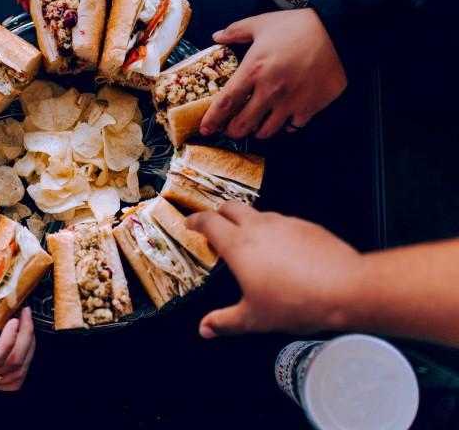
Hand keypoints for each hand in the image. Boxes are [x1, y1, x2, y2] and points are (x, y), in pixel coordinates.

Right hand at [185, 202, 362, 337]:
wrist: (345, 289)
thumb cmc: (299, 302)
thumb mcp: (254, 318)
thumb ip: (225, 322)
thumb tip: (207, 328)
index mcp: (239, 246)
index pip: (208, 222)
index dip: (195, 221)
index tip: (190, 224)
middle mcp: (259, 228)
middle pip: (230, 207)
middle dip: (219, 213)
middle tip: (215, 226)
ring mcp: (284, 223)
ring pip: (258, 213)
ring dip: (247, 221)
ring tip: (249, 241)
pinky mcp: (306, 226)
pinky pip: (283, 222)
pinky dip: (274, 230)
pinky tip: (281, 250)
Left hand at [198, 8, 346, 138]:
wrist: (337, 30)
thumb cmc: (297, 26)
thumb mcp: (261, 23)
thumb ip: (235, 31)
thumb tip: (216, 36)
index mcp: (253, 70)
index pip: (225, 103)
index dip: (212, 119)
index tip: (205, 128)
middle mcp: (270, 91)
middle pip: (242, 124)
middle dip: (232, 132)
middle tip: (229, 130)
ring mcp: (290, 102)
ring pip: (266, 131)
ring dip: (256, 131)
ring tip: (254, 126)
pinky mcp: (310, 107)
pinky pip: (291, 127)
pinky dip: (284, 126)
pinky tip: (282, 119)